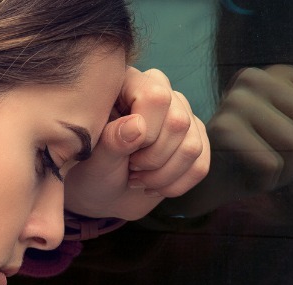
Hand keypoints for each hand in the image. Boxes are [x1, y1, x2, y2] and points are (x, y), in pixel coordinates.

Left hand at [63, 67, 210, 219]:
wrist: (105, 193)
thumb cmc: (92, 169)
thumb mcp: (94, 157)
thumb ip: (112, 140)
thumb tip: (138, 126)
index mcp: (130, 83)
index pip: (157, 97)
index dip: (145, 132)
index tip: (125, 151)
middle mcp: (161, 92)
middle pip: (178, 122)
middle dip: (153, 159)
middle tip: (130, 168)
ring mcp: (182, 115)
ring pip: (192, 146)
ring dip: (163, 175)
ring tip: (139, 179)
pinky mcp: (195, 139)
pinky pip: (200, 165)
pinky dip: (176, 185)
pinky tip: (155, 186)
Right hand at [154, 65, 292, 216]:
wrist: (213, 183)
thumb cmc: (266, 157)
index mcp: (283, 74)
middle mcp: (258, 77)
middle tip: (277, 156)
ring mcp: (236, 100)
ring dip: (286, 170)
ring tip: (261, 165)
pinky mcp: (222, 129)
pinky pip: (271, 165)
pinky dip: (266, 182)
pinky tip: (247, 175)